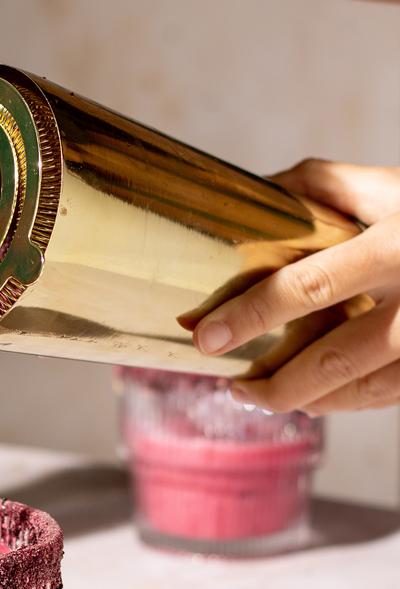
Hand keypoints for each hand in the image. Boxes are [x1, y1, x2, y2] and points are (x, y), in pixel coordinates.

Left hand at [192, 160, 399, 412]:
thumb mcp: (391, 187)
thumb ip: (322, 186)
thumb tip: (255, 196)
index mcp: (398, 244)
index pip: (311, 286)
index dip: (253, 314)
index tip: (208, 334)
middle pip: (334, 357)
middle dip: (273, 380)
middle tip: (232, 384)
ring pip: (361, 389)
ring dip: (303, 398)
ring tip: (259, 394)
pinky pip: (386, 396)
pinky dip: (343, 403)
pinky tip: (311, 398)